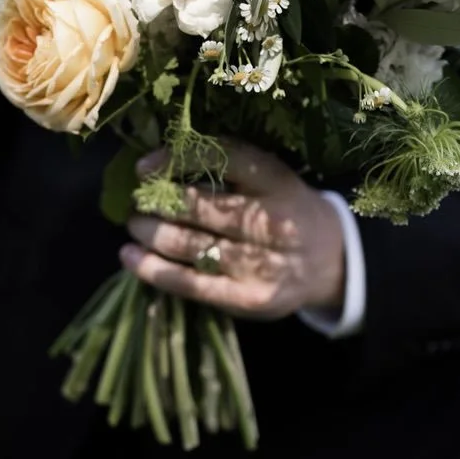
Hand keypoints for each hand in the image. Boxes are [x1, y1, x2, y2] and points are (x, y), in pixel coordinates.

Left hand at [121, 143, 344, 318]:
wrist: (329, 263)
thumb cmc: (283, 211)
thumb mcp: (269, 179)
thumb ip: (225, 169)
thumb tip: (153, 166)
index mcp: (277, 181)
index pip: (223, 160)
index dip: (177, 160)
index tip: (143, 168)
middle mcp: (273, 222)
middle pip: (201, 208)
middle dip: (157, 203)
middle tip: (136, 202)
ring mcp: (262, 264)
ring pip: (190, 245)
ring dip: (150, 233)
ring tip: (134, 226)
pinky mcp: (249, 298)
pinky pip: (191, 283)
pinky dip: (153, 269)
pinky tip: (130, 257)